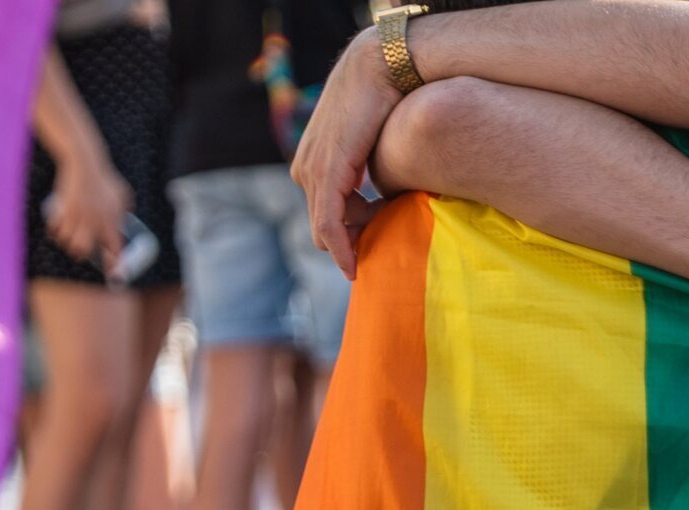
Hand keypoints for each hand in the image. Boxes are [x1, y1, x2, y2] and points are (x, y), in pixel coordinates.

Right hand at [46, 150, 130, 268]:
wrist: (85, 163)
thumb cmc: (105, 178)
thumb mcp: (122, 194)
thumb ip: (125, 209)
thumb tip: (127, 217)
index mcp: (111, 220)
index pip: (115, 249)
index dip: (114, 266)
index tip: (115, 278)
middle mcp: (94, 221)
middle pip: (83, 250)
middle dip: (80, 254)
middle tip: (80, 252)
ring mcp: (78, 215)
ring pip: (67, 241)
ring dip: (66, 244)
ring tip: (67, 241)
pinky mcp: (63, 208)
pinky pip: (54, 228)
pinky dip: (54, 232)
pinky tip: (56, 231)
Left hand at [292, 28, 401, 278]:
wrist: (378, 67)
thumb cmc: (384, 103)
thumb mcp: (370, 148)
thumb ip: (366, 175)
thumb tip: (384, 201)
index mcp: (312, 164)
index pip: (324, 217)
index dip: (347, 240)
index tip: (369, 256)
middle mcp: (304, 169)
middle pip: (324, 228)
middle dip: (352, 243)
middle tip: (382, 250)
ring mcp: (311, 172)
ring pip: (326, 231)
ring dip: (354, 242)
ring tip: (382, 243)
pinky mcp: (325, 175)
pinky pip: (328, 225)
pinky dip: (341, 248)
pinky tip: (354, 263)